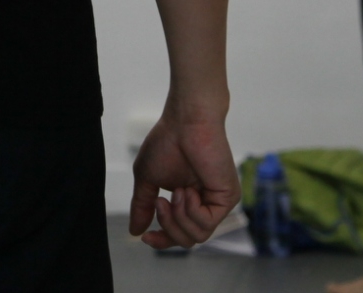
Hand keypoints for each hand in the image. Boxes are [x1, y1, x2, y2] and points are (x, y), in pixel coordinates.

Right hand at [130, 109, 240, 249]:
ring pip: (197, 236)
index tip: (144, 237)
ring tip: (175, 192)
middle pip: (187, 240)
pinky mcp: (228, 198)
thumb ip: (142, 206)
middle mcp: (205, 204)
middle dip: (168, 227)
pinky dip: (190, 211)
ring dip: (178, 217)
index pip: (178, 234)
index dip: (161, 241)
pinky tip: (187, 191)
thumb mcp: (146, 178)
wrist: (185, 122)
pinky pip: (206, 224)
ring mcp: (217, 203)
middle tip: (160, 202)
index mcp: (187, 201)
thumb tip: (134, 231)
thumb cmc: (166, 142)